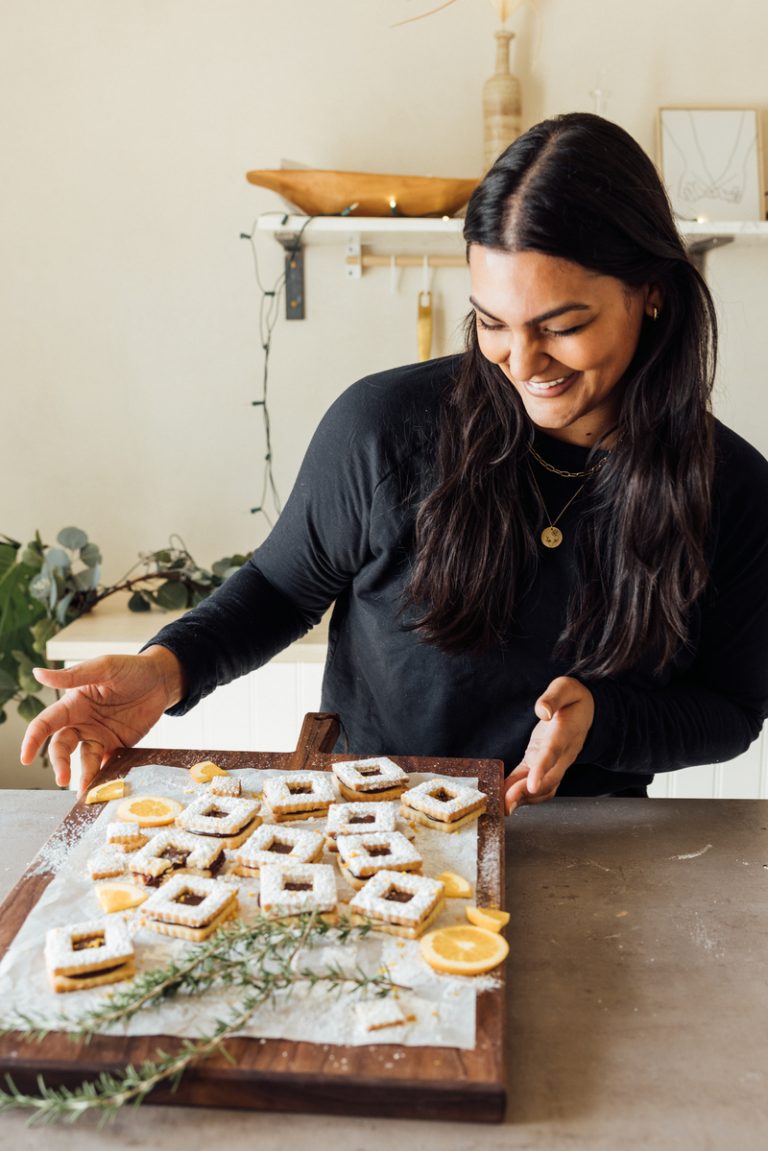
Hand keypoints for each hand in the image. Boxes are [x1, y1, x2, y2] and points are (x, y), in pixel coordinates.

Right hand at [19, 646, 185, 792]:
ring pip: (85, 760)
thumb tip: (38, 674)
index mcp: (73, 704)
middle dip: (60, 764)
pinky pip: (107, 764)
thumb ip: (73, 675)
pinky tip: (105, 787)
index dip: (33, 740)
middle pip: (62, 747)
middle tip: (64, 779)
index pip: (46, 723)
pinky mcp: (118, 746)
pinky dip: (104, 776)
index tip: (25, 758)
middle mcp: (82, 723)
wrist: (163, 680)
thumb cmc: (131, 668)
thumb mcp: (104, 667)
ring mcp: (100, 736)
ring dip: (83, 776)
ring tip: (86, 791)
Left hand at [504, 676, 594, 814]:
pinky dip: (519, 794)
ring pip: (543, 787)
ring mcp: (555, 763)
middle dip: (527, 793)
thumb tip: (542, 711)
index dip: (543, 769)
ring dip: (523, 799)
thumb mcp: (565, 688)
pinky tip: (503, 799)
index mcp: (566, 732)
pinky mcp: (543, 765)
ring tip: (502, 808)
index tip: (532, 785)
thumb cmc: (573, 699)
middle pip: (548, 778)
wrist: (588, 712)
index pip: (554, 752)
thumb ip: (553, 697)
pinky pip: (534, 783)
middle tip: (507, 804)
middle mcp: (563, 753)